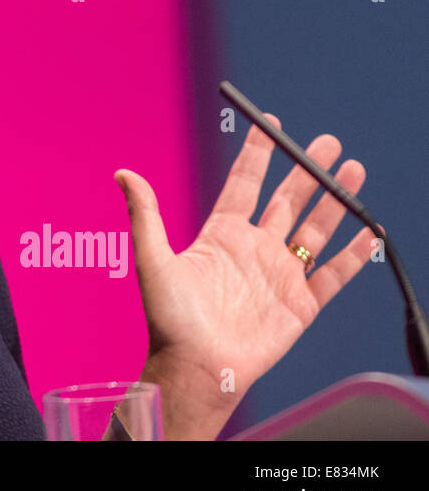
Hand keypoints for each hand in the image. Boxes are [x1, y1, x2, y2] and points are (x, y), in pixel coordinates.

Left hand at [115, 114, 376, 435]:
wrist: (195, 367)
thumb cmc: (169, 318)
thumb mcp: (153, 259)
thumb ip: (145, 214)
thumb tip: (122, 173)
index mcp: (221, 234)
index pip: (245, 183)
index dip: (259, 153)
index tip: (271, 123)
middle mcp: (254, 249)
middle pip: (288, 199)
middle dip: (308, 169)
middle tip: (328, 142)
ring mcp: (279, 275)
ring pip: (315, 228)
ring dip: (335, 199)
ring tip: (352, 168)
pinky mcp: (300, 304)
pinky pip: (333, 273)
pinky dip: (353, 254)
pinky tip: (368, 230)